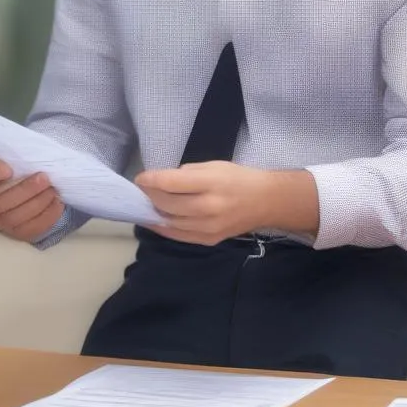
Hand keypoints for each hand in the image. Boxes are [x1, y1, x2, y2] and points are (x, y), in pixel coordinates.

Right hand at [0, 156, 64, 241]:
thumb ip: (2, 156)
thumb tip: (23, 155)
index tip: (8, 167)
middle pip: (1, 202)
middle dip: (26, 191)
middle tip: (45, 178)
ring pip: (15, 219)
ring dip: (38, 204)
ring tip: (52, 190)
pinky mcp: (10, 233)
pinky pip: (28, 231)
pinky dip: (46, 219)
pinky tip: (57, 204)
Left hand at [136, 162, 277, 245]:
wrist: (266, 202)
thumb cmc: (238, 178)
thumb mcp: (213, 165)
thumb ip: (187, 173)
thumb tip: (163, 181)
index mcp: (210, 183)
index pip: (171, 183)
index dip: (150, 180)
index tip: (140, 178)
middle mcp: (209, 207)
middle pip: (167, 204)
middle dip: (149, 196)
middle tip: (141, 189)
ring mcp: (209, 227)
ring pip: (170, 222)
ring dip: (154, 212)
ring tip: (145, 203)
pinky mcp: (209, 240)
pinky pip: (179, 236)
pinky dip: (164, 228)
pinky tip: (155, 220)